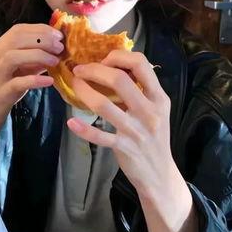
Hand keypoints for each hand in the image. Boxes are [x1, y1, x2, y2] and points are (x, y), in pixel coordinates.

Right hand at [0, 23, 63, 139]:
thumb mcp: (14, 73)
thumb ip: (31, 61)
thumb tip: (54, 51)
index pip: (17, 30)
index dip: (39, 29)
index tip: (57, 35)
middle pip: (16, 39)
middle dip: (42, 39)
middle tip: (60, 46)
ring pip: (14, 56)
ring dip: (38, 55)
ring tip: (55, 61)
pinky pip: (18, 83)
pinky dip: (35, 80)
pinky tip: (49, 81)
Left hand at [67, 50, 173, 196]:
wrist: (160, 174)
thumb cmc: (153, 136)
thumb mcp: (155, 110)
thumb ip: (140, 90)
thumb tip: (113, 67)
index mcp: (158, 97)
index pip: (141, 64)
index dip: (118, 57)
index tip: (103, 60)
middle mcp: (150, 111)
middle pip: (119, 79)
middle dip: (94, 70)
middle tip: (79, 70)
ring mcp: (137, 131)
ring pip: (105, 105)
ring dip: (84, 92)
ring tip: (74, 85)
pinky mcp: (125, 148)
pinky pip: (101, 136)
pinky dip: (84, 129)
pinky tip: (71, 122)